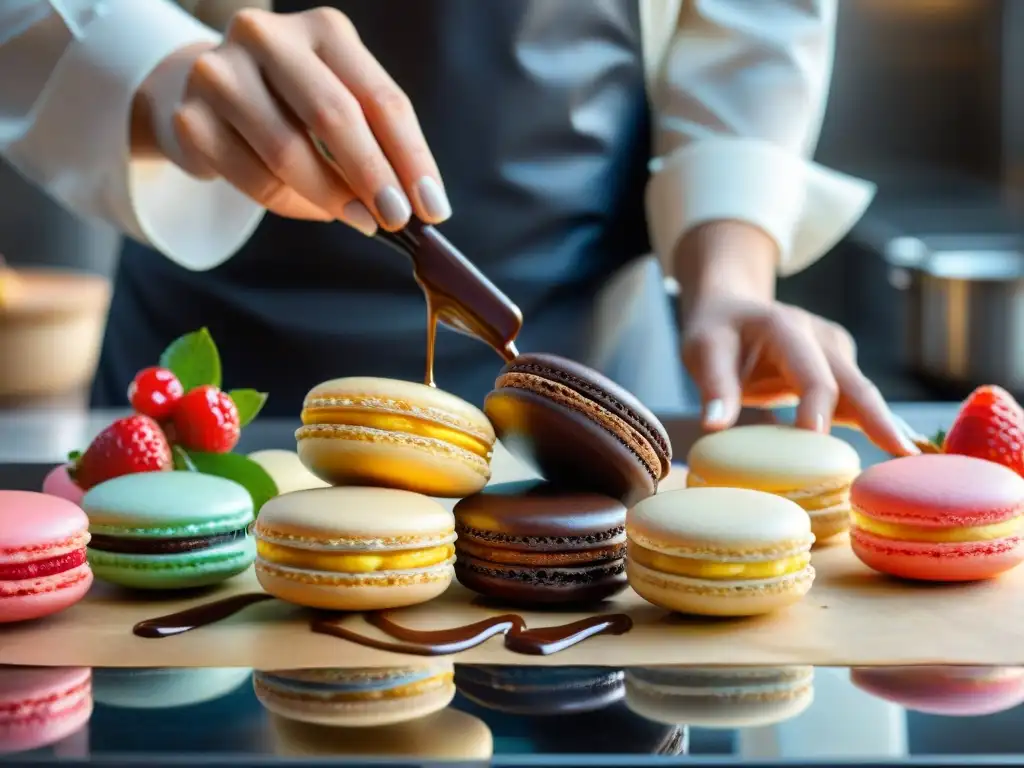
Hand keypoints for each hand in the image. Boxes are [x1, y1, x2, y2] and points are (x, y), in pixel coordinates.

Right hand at [132, 7, 449, 233]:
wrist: (208, 93)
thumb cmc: (294, 104)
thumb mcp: (341, 103)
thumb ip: (375, 142)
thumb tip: (417, 203)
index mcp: (323, 30)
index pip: (380, 98)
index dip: (412, 157)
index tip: (433, 205)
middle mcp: (267, 37)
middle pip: (334, 116)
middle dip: (373, 176)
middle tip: (397, 218)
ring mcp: (220, 73)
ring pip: (288, 151)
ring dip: (332, 197)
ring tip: (359, 220)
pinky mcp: (191, 118)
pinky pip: (252, 178)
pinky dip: (289, 203)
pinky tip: (311, 209)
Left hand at [675, 222, 918, 457]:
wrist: (732, 309)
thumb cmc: (716, 331)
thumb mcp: (702, 349)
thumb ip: (713, 385)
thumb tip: (715, 424)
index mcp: (786, 328)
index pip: (812, 373)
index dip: (818, 407)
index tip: (818, 441)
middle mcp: (820, 337)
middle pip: (854, 383)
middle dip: (878, 419)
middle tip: (901, 454)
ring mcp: (835, 353)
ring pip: (862, 395)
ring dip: (883, 427)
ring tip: (909, 463)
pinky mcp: (839, 370)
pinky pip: (856, 402)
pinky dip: (873, 426)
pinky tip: (895, 453)